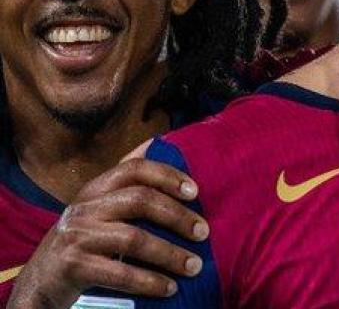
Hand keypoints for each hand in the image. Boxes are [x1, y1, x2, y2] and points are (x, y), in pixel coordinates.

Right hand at [7, 159, 207, 307]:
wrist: (41, 278)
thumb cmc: (85, 238)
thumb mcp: (100, 206)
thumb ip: (126, 181)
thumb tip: (156, 143)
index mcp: (96, 188)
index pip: (134, 168)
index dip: (168, 176)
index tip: (196, 192)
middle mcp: (85, 207)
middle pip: (140, 200)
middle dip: (178, 216)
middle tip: (204, 232)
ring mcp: (77, 236)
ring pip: (133, 239)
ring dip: (170, 254)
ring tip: (195, 266)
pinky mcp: (73, 266)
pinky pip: (120, 273)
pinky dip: (149, 282)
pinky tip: (169, 288)